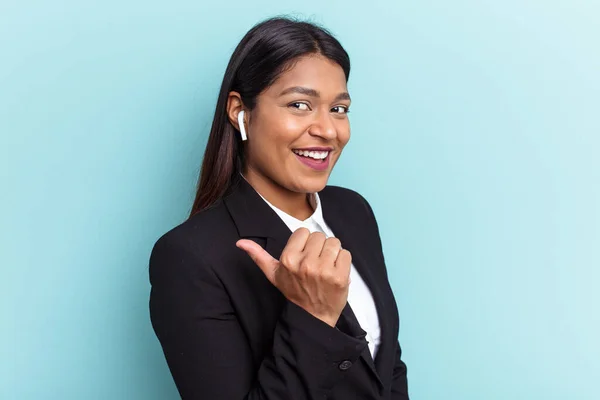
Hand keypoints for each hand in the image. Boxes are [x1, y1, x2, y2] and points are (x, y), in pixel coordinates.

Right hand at [236, 228, 351, 326]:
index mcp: (288, 259)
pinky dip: (342, 262)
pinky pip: (346, 253)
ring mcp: (324, 270)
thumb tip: (240, 242)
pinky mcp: (340, 276)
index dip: (305, 243)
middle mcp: (305, 263)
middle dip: (319, 248)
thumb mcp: (274, 274)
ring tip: (326, 267)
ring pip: (334, 242)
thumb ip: (258, 256)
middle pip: (320, 236)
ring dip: (332, 253)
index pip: (303, 232)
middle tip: (316, 264)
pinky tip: (335, 273)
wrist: (313, 316)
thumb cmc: (294, 292)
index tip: (304, 256)